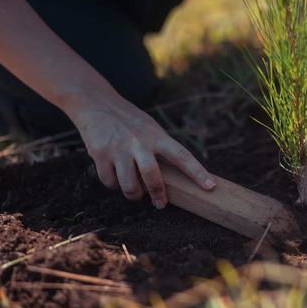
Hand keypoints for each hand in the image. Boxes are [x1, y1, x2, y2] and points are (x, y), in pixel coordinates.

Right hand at [70, 95, 215, 208]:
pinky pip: (109, 182)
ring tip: (135, 193)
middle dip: (158, 194)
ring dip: (134, 195)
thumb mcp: (150, 128)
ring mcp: (118, 149)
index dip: (197, 172)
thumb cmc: (130, 121)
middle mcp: (138, 143)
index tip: (210, 186)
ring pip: (129, 186)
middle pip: (152, 175)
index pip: (182, 155)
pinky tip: (115, 177)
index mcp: (156, 136)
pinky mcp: (99, 154)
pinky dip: (113, 185)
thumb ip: (161, 148)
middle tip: (161, 204)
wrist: (96, 103)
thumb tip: (179, 174)